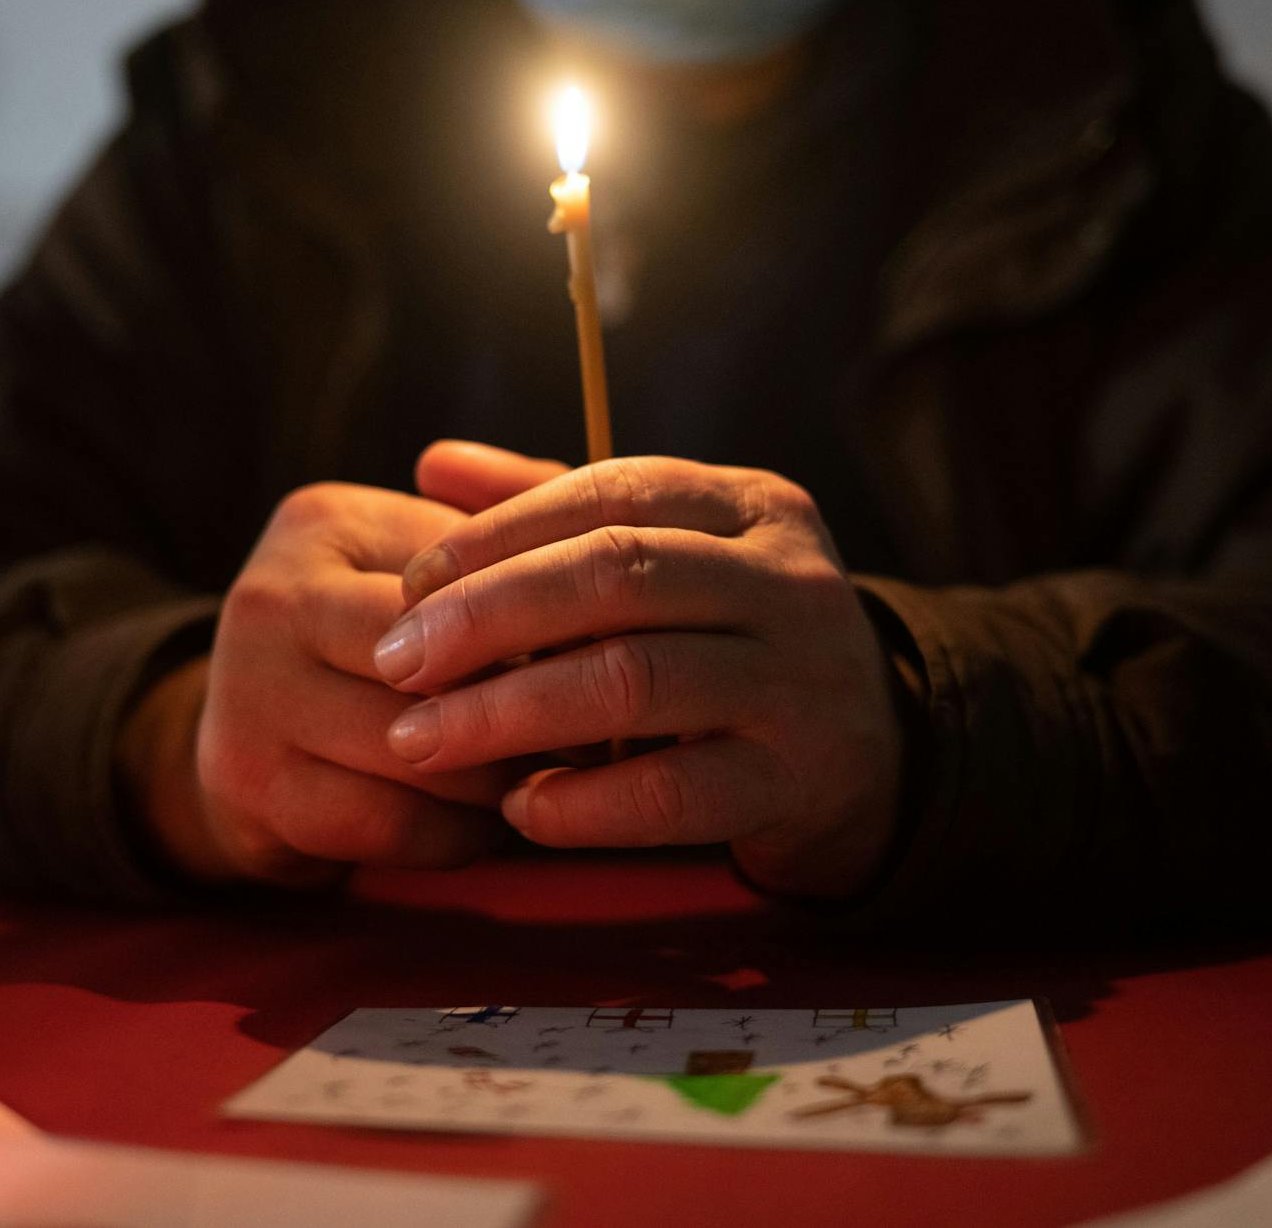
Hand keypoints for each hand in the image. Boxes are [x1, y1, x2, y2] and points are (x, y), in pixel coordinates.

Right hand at [118, 447, 562, 883]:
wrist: (247, 743)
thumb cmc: (374, 645)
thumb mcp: (428, 567)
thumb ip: (518, 532)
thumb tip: (619, 531)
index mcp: (326, 522)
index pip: (466, 578)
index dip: (546, 627)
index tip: (606, 662)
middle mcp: (272, 597)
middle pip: (441, 664)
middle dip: (527, 706)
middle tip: (596, 733)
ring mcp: (249, 693)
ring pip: (423, 750)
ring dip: (502, 780)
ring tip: (548, 780)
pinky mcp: (249, 785)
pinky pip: (392, 821)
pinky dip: (457, 835)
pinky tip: (483, 825)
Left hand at [374, 450, 903, 898]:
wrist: (875, 758)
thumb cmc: (737, 642)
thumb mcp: (670, 559)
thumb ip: (557, 511)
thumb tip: (434, 462)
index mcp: (751, 504)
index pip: (611, 491)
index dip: (499, 534)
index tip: (409, 585)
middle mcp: (787, 579)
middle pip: (620, 573)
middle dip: (489, 616)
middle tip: (396, 664)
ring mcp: (801, 680)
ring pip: (637, 679)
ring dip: (510, 712)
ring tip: (422, 742)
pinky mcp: (798, 779)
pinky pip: (673, 792)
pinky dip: (583, 804)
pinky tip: (518, 809)